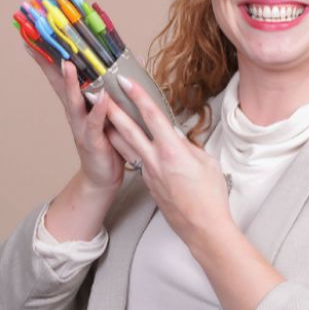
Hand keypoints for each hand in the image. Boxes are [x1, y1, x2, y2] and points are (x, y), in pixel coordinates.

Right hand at [23, 45, 125, 191]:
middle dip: (50, 63)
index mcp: (77, 103)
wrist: (103, 176)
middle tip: (39, 42)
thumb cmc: (107, 142)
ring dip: (70, 82)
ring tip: (68, 63)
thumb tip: (126, 64)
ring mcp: (81, 126)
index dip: (48, 57)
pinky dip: (99, 109)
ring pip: (74, 101)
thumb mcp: (107, 111)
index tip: (33, 36)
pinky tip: (102, 96)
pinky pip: (95, 122)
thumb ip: (112, 89)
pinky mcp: (93, 140)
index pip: (59, 75)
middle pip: (59, 83)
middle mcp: (74, 112)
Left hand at [105, 75, 232, 246]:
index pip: (152, 116)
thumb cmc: (210, 197)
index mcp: (172, 151)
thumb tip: (177, 139)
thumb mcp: (206, 163)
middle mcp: (155, 161)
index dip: (138, 95)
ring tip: (104, 115)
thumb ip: (188, 147)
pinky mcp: (149, 184)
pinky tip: (127, 142)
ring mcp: (149, 174)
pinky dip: (129, 148)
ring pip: (127, 146)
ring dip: (114, 129)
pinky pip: (136, 161)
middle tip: (98, 94)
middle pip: (128, 130)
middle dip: (113, 109)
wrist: (202, 228)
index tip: (126, 81)